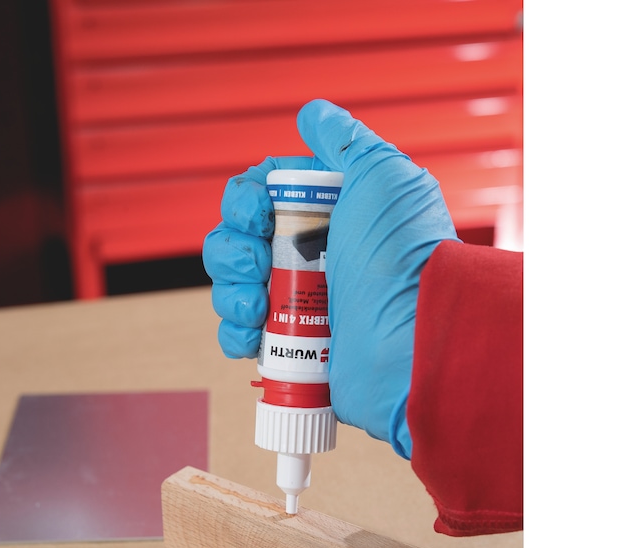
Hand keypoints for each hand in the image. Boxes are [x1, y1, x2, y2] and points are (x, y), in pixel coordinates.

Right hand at [202, 99, 458, 457]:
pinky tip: (250, 333)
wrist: (409, 338)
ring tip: (255, 305)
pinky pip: (239, 333)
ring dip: (229, 291)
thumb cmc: (399, 258)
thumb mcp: (383, 179)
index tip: (255, 213)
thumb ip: (345, 142)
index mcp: (326, 213)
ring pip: (231, 285)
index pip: (259, 194)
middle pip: (236, 239)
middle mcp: (310, 255)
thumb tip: (313, 113)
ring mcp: (298, 300)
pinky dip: (233, 333)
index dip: (243, 201)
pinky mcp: (289, 343)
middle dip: (232, 249)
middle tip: (257, 263)